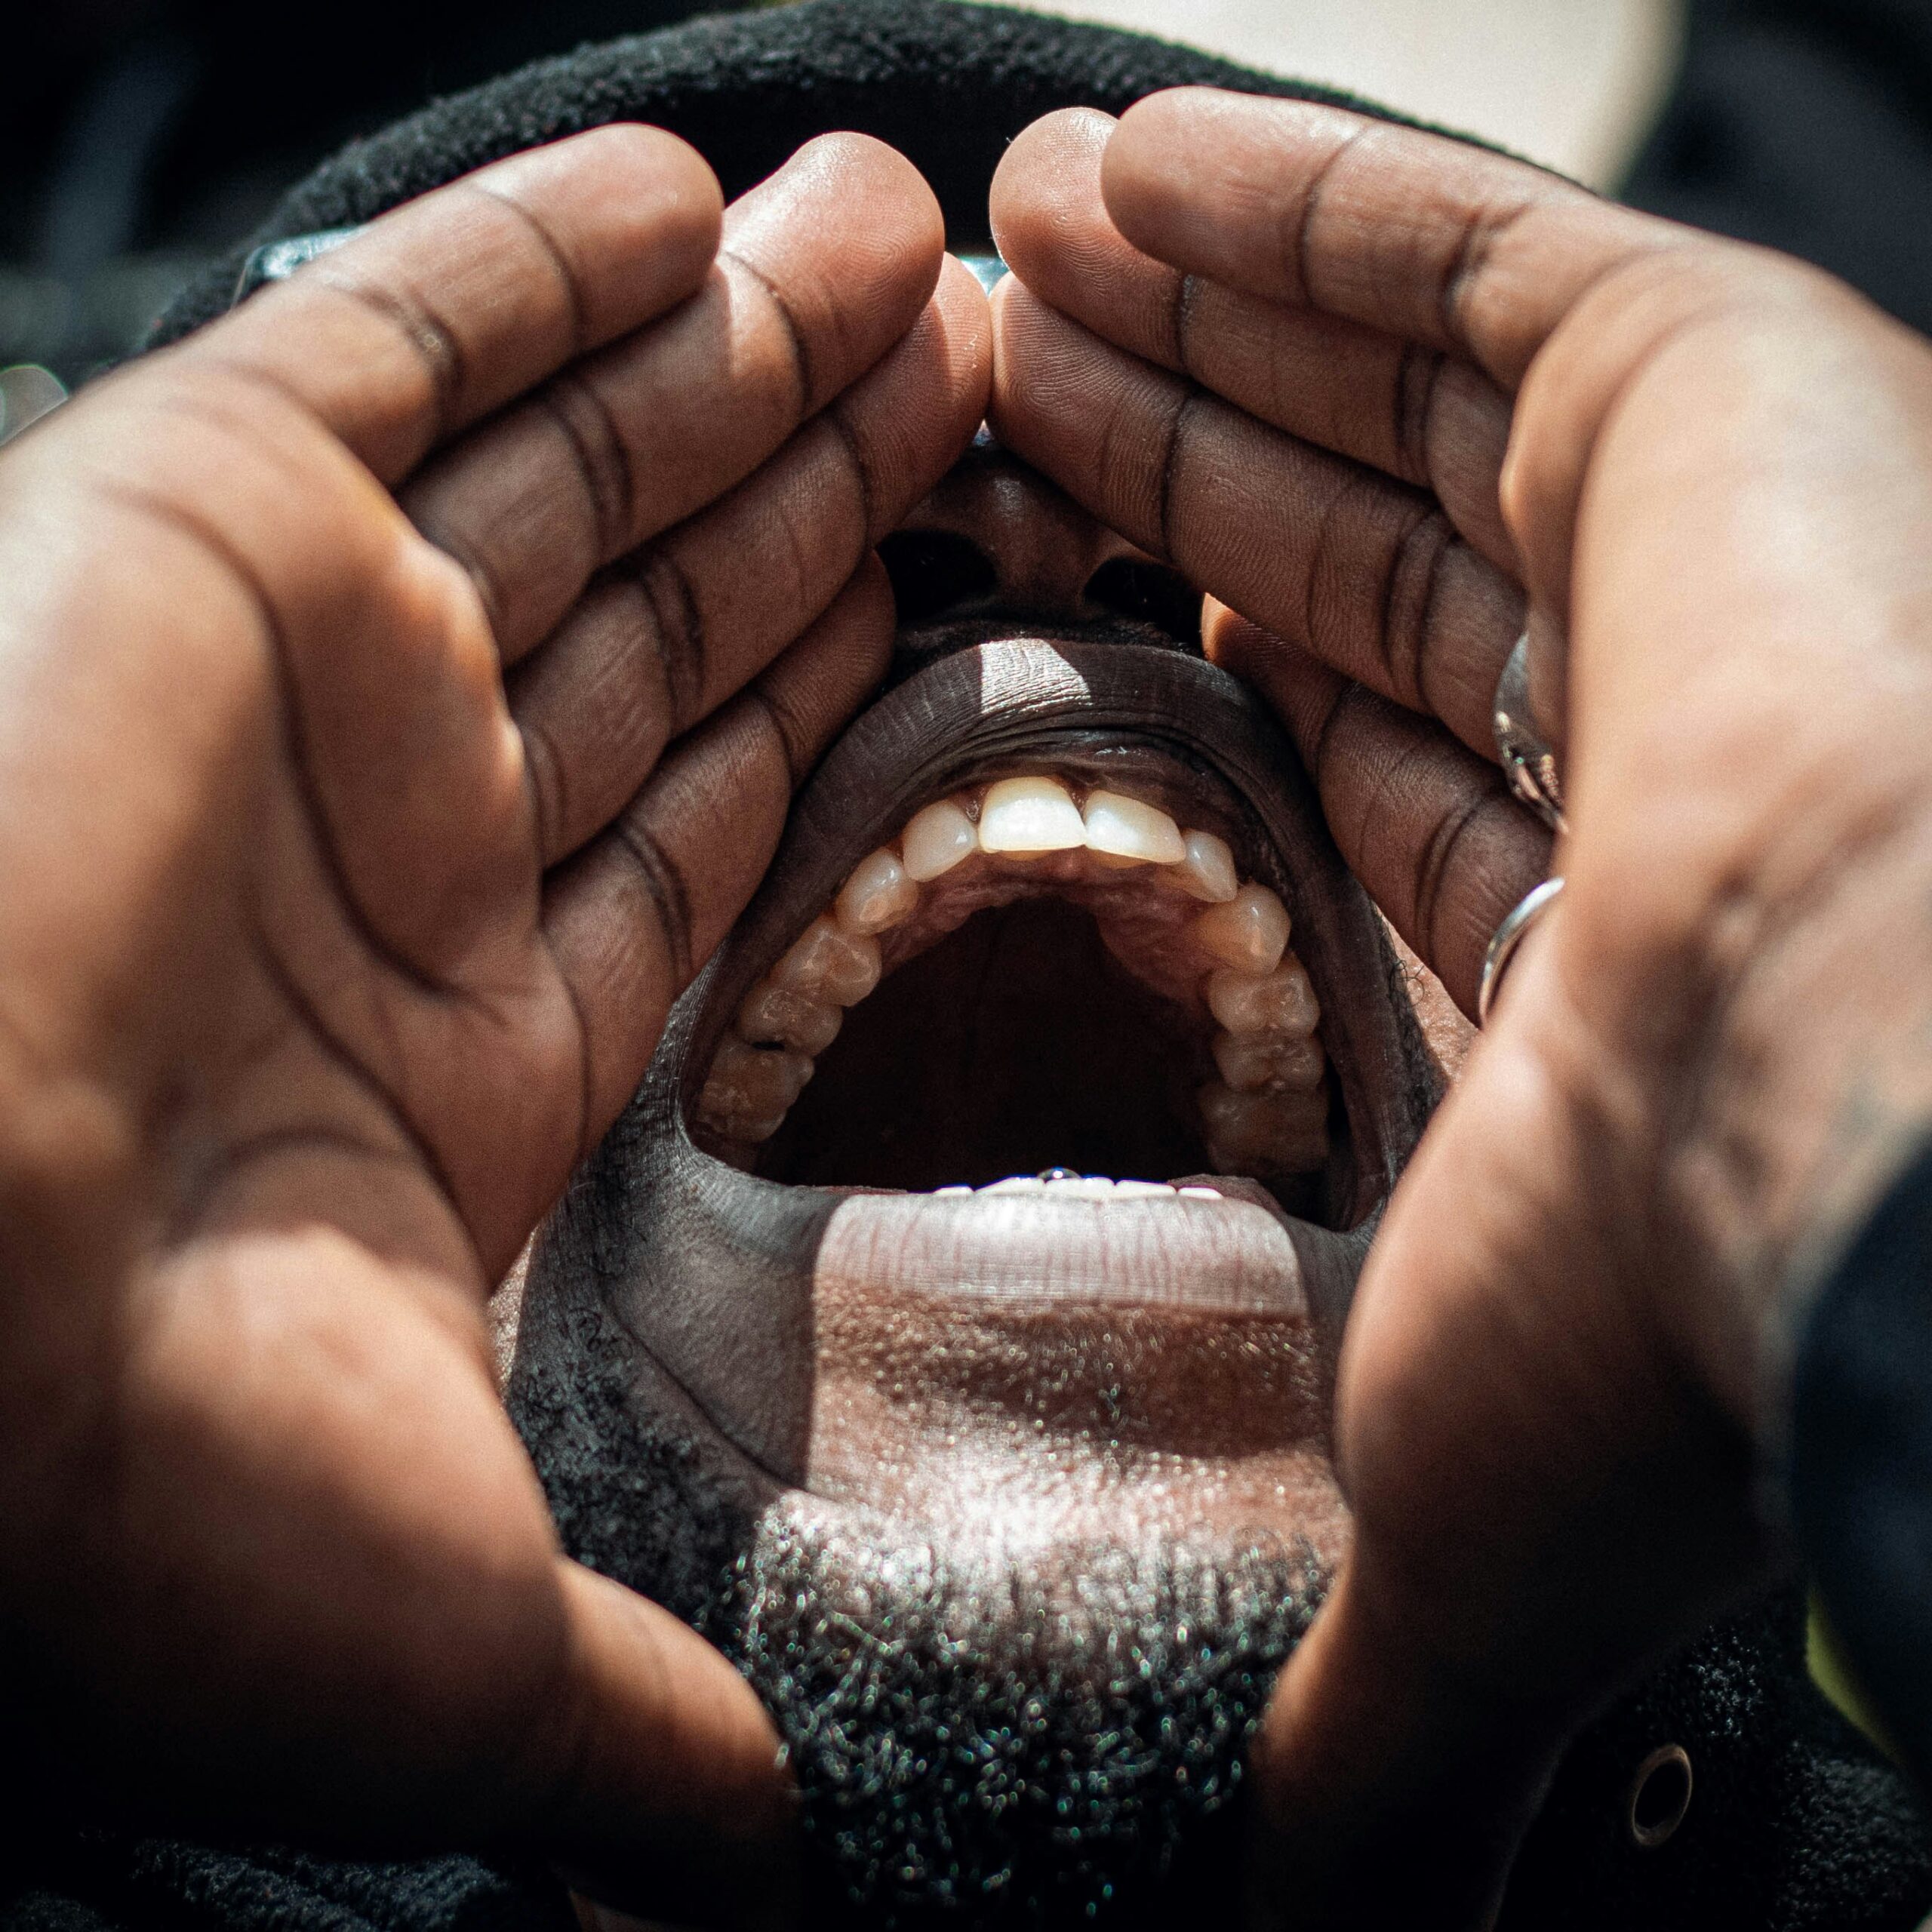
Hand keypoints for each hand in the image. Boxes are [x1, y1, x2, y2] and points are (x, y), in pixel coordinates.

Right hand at [0, 125, 987, 1923]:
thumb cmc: (119, 1522)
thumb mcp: (465, 1650)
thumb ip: (649, 1727)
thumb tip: (791, 1876)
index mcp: (477, 1056)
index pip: (734, 830)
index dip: (867, 715)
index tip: (1004, 604)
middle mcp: (396, 848)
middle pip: (687, 616)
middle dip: (847, 490)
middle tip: (1011, 374)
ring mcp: (296, 675)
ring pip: (581, 464)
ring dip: (752, 356)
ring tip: (921, 258)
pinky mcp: (184, 525)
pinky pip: (407, 343)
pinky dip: (551, 258)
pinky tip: (704, 196)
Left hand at [989, 90, 1931, 1925]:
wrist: (1923, 1126)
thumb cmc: (1687, 1308)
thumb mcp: (1461, 1503)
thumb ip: (1374, 1693)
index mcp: (1561, 934)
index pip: (1318, 768)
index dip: (1157, 691)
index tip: (1002, 616)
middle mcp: (1632, 720)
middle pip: (1318, 558)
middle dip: (1139, 471)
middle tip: (960, 394)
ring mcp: (1688, 538)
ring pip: (1376, 396)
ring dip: (1182, 324)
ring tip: (1000, 265)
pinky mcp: (1724, 391)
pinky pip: (1461, 260)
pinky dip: (1287, 214)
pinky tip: (1116, 173)